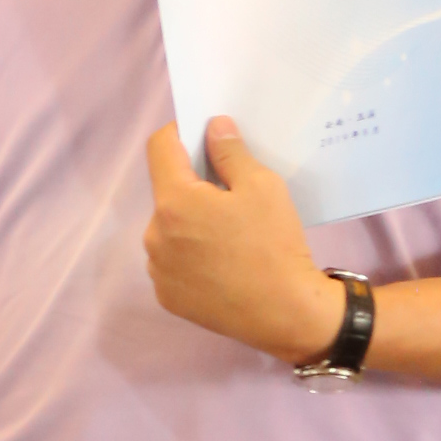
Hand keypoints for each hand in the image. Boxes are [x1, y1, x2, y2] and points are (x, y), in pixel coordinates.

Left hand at [143, 120, 345, 364]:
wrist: (286, 313)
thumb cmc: (275, 245)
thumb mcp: (262, 186)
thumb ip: (231, 152)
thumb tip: (213, 127)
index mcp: (174, 202)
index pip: (160, 147)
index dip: (180, 132)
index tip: (202, 136)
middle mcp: (154, 234)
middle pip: (167, 192)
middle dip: (192, 184)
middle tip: (229, 192)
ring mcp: (158, 269)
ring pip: (168, 228)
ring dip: (189, 221)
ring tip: (228, 232)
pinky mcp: (166, 296)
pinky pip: (172, 261)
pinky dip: (190, 254)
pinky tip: (221, 261)